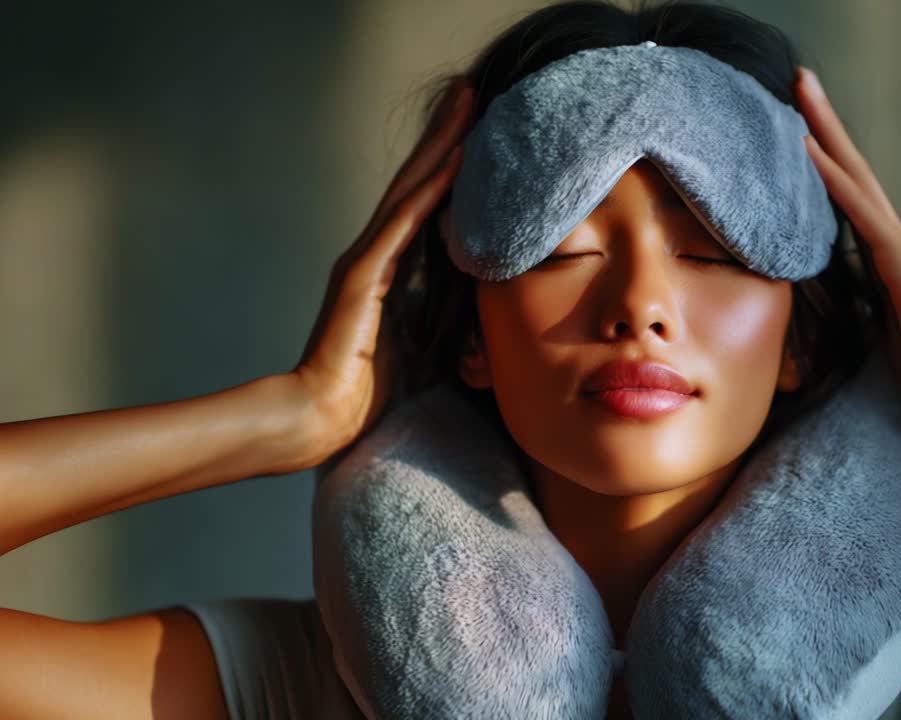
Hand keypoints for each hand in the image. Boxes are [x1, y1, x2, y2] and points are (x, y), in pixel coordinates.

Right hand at [289, 76, 473, 458]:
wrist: (319, 421)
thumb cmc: (368, 397)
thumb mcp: (423, 350)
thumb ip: (444, 323)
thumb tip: (484, 316)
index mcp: (387, 271)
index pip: (424, 205)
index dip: (449, 167)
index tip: (479, 132)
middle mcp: (374, 255)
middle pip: (417, 182)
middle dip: (447, 137)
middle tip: (475, 92)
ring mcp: (366, 261)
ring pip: (411, 190)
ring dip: (443, 146)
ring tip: (470, 103)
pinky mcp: (362, 276)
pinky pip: (405, 225)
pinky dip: (432, 191)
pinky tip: (458, 161)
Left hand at [794, 66, 900, 449]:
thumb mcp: (873, 333)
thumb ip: (853, 308)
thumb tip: (819, 306)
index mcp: (885, 259)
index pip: (847, 197)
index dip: (822, 160)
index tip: (794, 125)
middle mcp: (894, 243)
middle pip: (852, 171)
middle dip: (823, 124)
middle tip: (796, 78)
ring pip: (856, 178)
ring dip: (825, 133)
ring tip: (798, 91)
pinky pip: (860, 213)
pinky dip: (834, 179)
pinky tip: (808, 150)